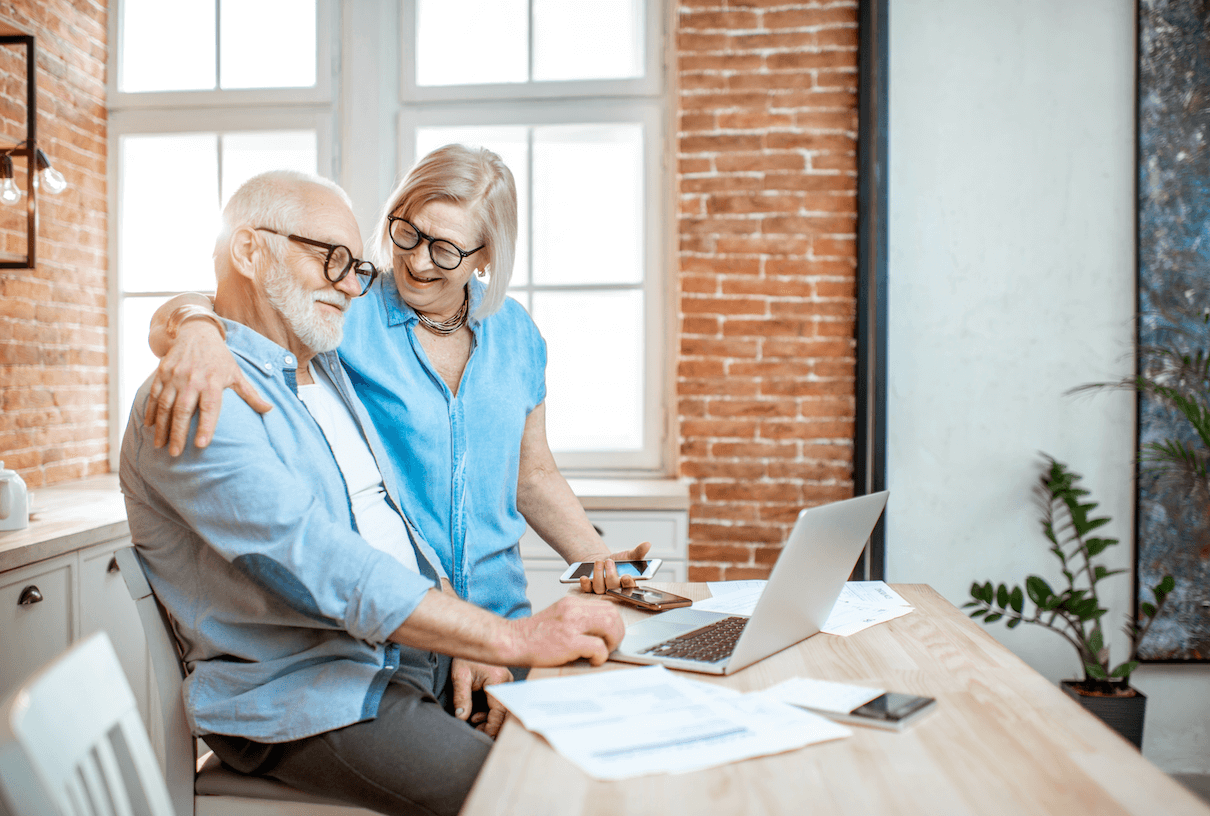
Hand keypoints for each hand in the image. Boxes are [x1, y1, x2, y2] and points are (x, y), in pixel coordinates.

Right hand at [145, 320, 272, 455]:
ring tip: (160, 445)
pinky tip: (150, 426)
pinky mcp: (162, 373)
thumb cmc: (220, 358)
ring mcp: (175, 376)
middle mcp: (192, 380)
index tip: (202, 445)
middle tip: (175, 453)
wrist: (197, 333)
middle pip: (184, 411)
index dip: (206, 426)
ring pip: (165, 405)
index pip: (210, 408)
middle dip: (178, 433)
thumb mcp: (237, 374)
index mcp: (213, 382)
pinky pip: (154, 395)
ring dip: (162, 427)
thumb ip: (251, 394)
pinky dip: (150, 411)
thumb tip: (270, 410)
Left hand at [450, 659, 511, 737]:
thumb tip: (462, 717)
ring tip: (474, 722)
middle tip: (477, 733)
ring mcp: (507, 683)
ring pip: (503, 709)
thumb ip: (461, 698)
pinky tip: (476, 715)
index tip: (480, 734)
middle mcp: (507, 682)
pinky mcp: (503, 684)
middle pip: (504, 712)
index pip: (499, 711)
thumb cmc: (465, 656)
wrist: (470, 641)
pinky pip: (500, 703)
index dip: (491, 726)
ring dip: (490, 719)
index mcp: (498, 681)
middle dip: (492, 725)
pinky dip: (490, 712)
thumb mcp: (460, 677)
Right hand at [508, 595, 624, 666]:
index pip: (607, 606)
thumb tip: (601, 631)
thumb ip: (578, 619)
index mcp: (572, 603)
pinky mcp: (568, 641)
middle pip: (613, 614)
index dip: (614, 623)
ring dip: (612, 643)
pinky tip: (591, 661)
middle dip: (617, 633)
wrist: (511, 641)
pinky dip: (600, 656)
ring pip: (611, 626)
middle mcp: (573, 609)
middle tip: (609, 646)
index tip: (610, 635)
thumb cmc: (533, 635)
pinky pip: (598, 647)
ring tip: (601, 652)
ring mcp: (571, 624)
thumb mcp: (558, 616)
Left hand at [578, 540, 652, 594]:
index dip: (627, 584)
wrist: (603, 562)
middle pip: (613, 588)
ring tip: (599, 562)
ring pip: (600, 588)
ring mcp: (602, 591)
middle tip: (609, 561)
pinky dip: (585, 584)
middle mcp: (614, 589)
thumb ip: (639, 552)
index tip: (626, 576)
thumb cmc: (618, 562)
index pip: (629, 587)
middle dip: (611, 575)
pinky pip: (587, 590)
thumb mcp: (629, 556)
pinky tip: (584, 577)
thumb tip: (648, 544)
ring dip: (598, 575)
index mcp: (627, 584)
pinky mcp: (590, 589)